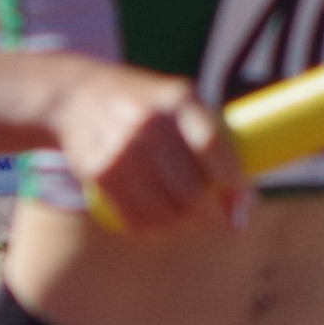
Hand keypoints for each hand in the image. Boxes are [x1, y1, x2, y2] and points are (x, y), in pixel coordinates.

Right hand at [54, 66, 249, 235]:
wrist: (77, 94)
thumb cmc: (146, 105)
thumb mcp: (180, 104)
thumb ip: (212, 144)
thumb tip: (246, 203)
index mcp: (178, 100)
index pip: (212, 145)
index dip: (232, 180)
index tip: (242, 199)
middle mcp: (149, 123)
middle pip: (191, 189)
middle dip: (209, 215)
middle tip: (214, 220)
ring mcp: (122, 147)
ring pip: (165, 210)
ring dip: (183, 226)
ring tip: (188, 223)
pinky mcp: (99, 171)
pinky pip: (134, 217)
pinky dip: (153, 229)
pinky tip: (160, 226)